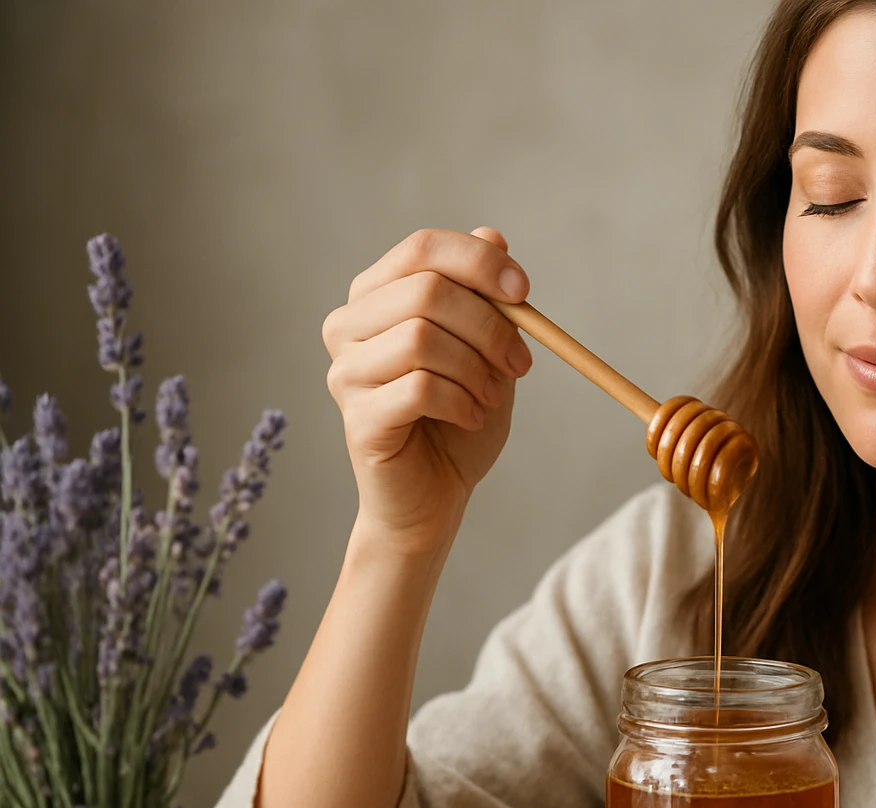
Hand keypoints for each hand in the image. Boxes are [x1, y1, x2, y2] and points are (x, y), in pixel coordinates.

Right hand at [322, 227, 533, 553]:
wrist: (437, 497)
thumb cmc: (459, 417)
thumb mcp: (486, 350)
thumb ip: (485, 298)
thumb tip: (492, 235)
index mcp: (376, 297)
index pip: (421, 249)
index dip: (478, 263)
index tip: (525, 292)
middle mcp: (348, 327)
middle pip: (425, 291)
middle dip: (490, 325)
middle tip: (519, 362)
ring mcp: (344, 373)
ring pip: (422, 338)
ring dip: (477, 369)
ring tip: (492, 396)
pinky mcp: (357, 418)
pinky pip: (420, 388)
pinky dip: (463, 402)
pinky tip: (472, 418)